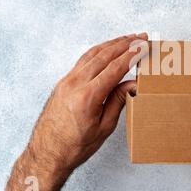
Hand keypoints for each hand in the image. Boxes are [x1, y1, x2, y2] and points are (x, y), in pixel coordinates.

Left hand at [0, 33, 147, 190]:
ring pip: (92, 54)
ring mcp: (66, 81)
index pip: (115, 68)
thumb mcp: (104, 127)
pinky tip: (107, 49)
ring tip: (128, 39)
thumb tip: (132, 83)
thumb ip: (118, 101)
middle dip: (125, 44)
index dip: (132, 55)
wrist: (47, 154)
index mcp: (87, 97)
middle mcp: (75, 84)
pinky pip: (83, 61)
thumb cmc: (75, 146)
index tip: (144, 46)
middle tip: (141, 37)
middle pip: (104, 55)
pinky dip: (98, 51)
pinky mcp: (63, 82)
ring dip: (112, 44)